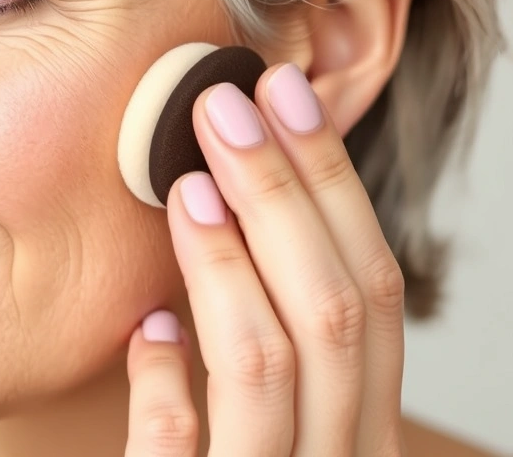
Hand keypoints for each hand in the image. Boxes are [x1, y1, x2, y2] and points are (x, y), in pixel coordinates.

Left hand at [124, 64, 405, 455]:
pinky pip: (189, 456)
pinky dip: (170, 392)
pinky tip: (146, 336)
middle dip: (286, 197)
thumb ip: (271, 353)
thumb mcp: (273, 430)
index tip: (281, 97)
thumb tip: (229, 227)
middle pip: (338, 313)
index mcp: (363, 431)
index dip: (331, 189)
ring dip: (230, 265)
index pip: (372, 293)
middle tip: (226, 106)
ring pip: (274, 368)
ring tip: (184, 187)